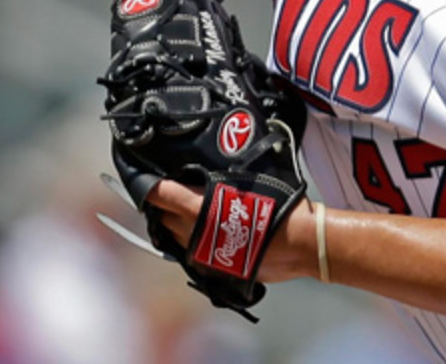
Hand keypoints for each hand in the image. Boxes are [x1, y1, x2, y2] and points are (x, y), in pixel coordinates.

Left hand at [145, 179, 317, 282]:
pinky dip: (192, 240)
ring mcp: (202, 254)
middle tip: (170, 191)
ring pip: (174, 237)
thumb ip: (219, 181)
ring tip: (188, 211)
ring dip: (175, 224)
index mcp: (198, 209)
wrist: (301, 242)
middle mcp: (194, 233)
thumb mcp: (247, 181)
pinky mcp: (213, 269)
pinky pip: (192, 252)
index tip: (144, 178)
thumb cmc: (278, 206)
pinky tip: (206, 231)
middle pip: (162, 217)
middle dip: (162, 205)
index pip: (159, 194)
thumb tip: (202, 177)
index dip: (148, 184)